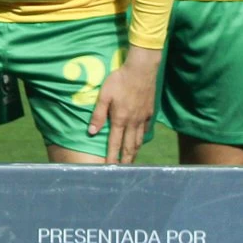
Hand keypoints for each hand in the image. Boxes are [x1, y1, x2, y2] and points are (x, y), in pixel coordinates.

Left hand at [87, 48, 160, 163]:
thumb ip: (98, 114)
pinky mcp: (149, 112)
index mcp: (120, 119)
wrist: (142, 70)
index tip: (109, 168)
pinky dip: (142, 138)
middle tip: (123, 171)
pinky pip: (145, 130)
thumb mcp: (104, 95)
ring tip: (131, 161)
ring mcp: (142, 118)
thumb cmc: (119, 80)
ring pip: (139, 140)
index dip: (111, 157)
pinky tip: (139, 141)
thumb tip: (92, 132)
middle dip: (125, 160)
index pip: (114, 143)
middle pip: (129, 146)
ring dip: (134, 152)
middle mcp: (132, 122)